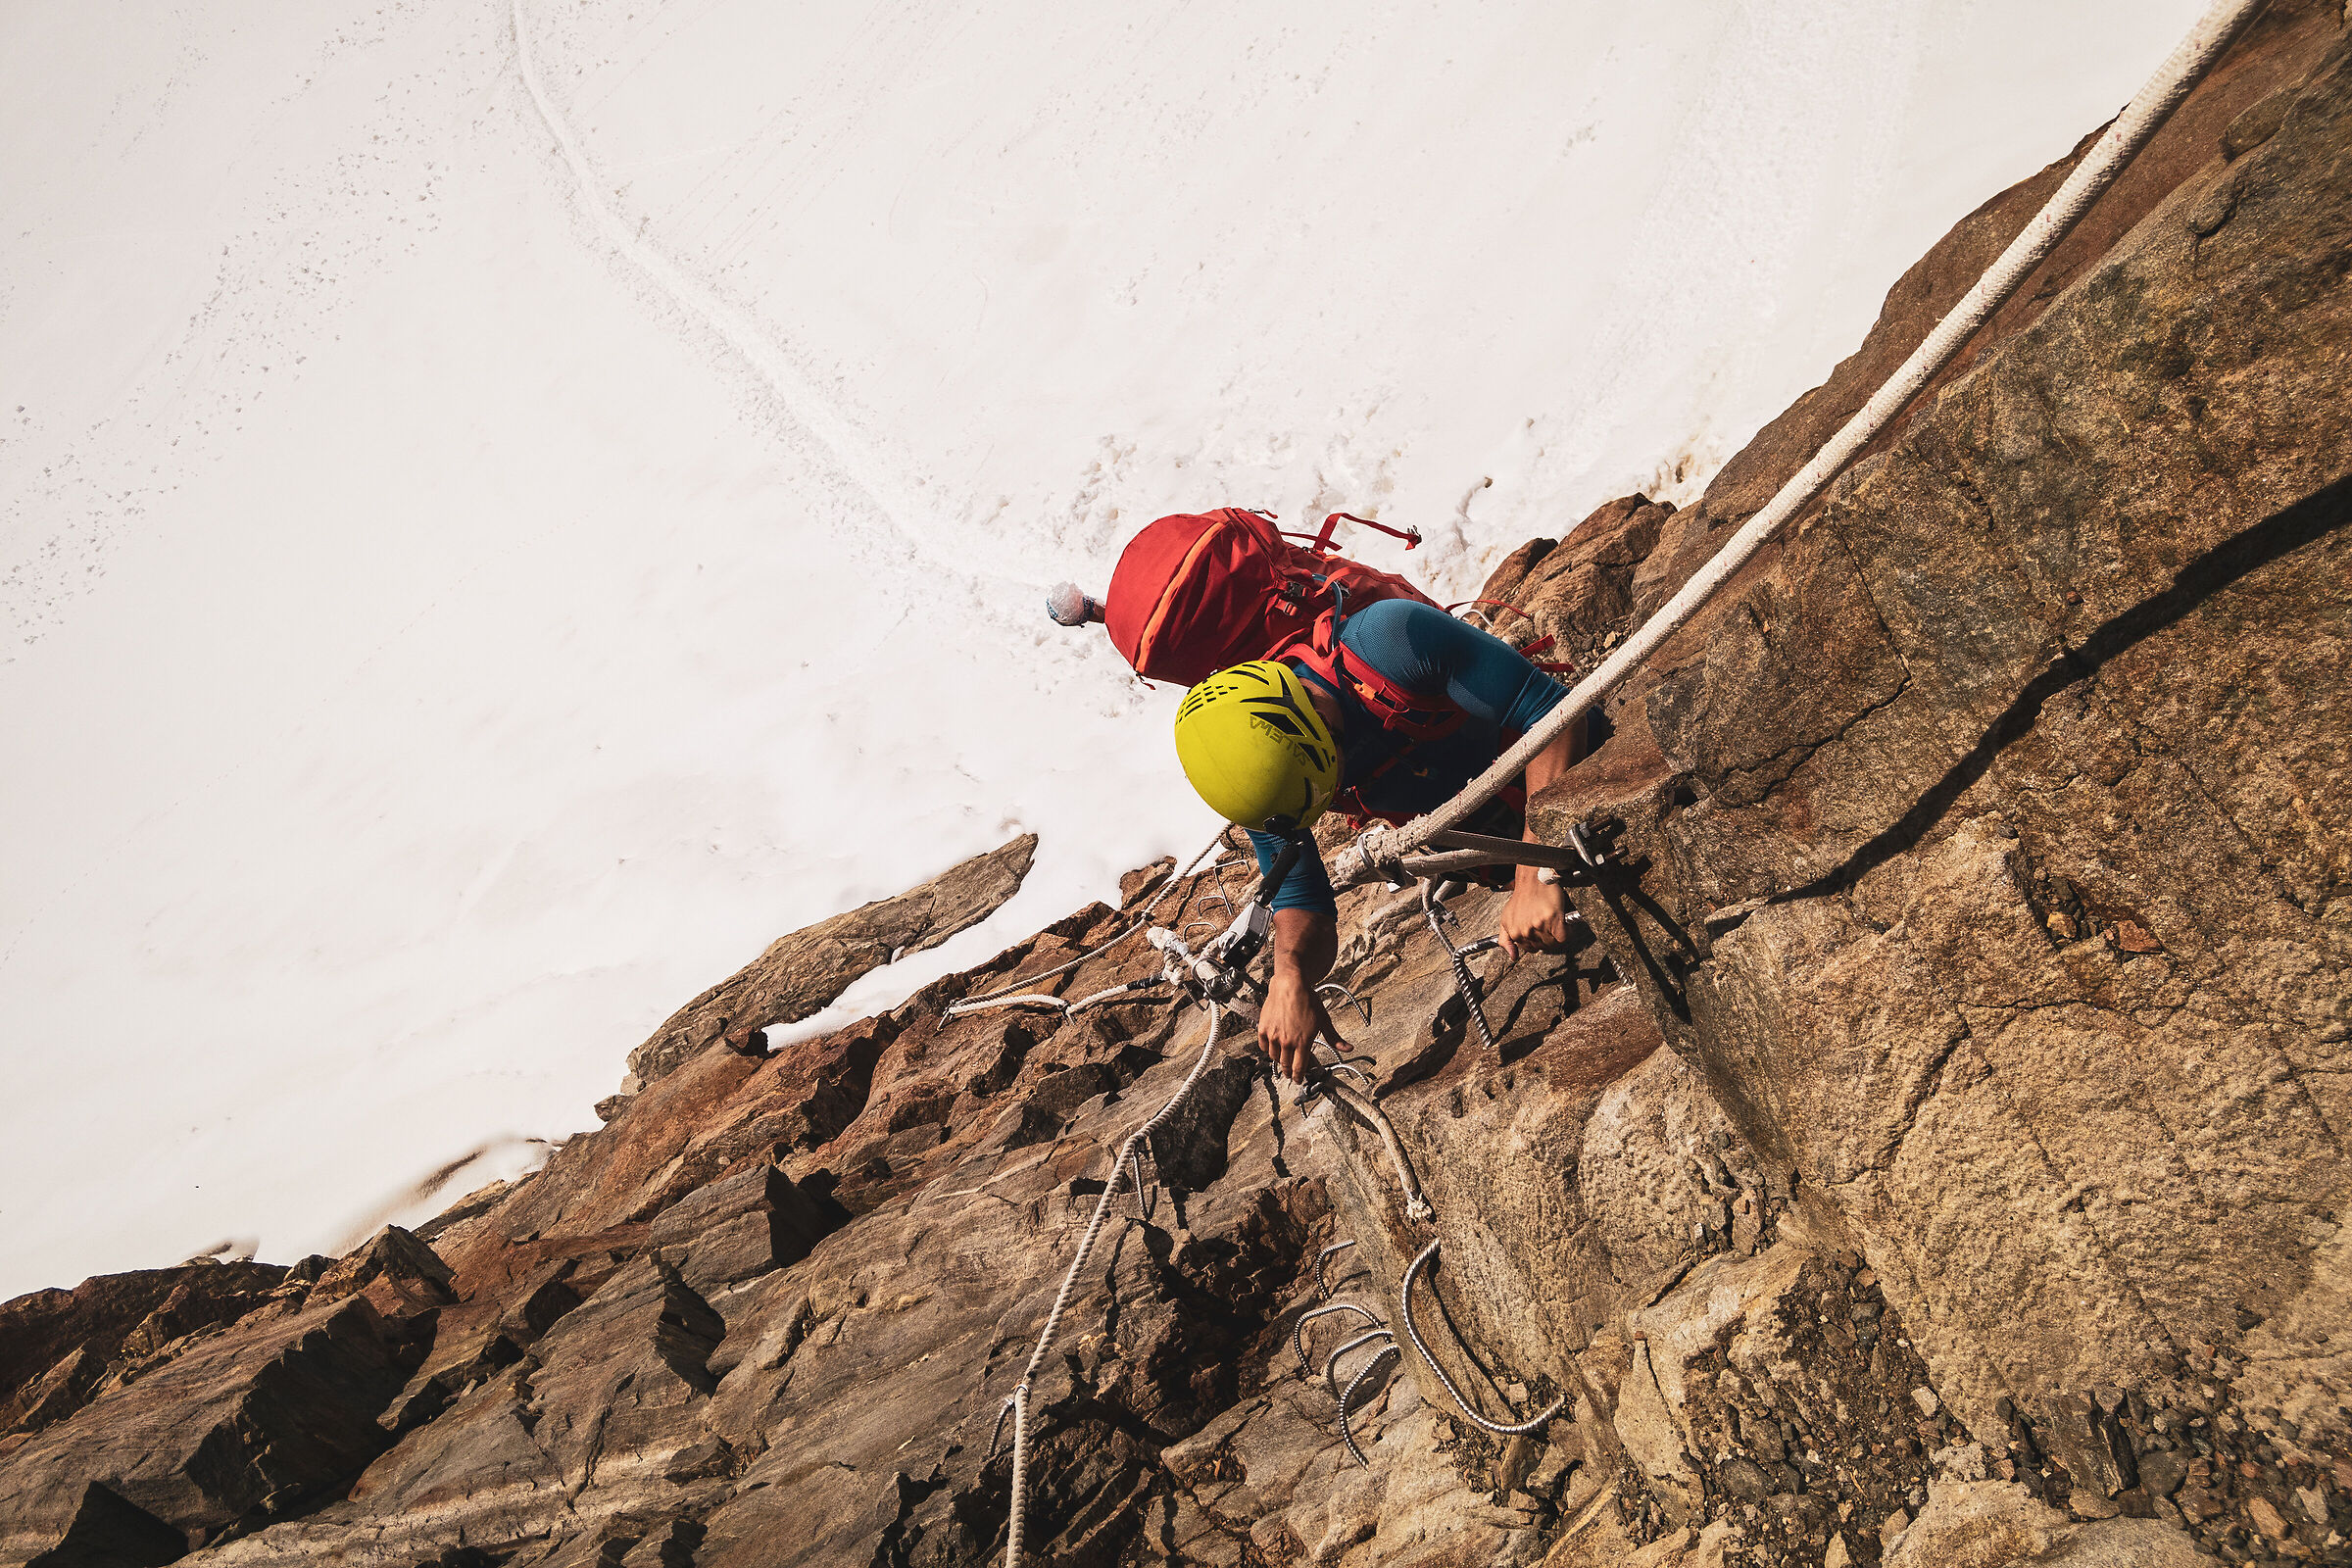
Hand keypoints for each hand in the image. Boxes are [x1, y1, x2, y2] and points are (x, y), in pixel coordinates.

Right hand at [1257, 965, 1349, 1081]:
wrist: (1290, 985)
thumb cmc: (1308, 1000)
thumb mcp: (1324, 1020)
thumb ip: (1334, 1038)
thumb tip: (1348, 1048)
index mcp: (1303, 1042)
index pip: (1299, 1068)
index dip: (1299, 1077)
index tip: (1298, 1080)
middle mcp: (1287, 1042)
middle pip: (1286, 1065)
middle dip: (1289, 1072)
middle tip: (1290, 1073)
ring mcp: (1274, 1036)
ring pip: (1274, 1056)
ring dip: (1279, 1059)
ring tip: (1283, 1057)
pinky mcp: (1263, 1029)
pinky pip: (1263, 1046)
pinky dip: (1267, 1048)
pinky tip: (1273, 1046)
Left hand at [1498, 875, 1569, 963]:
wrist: (1532, 880)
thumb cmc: (1521, 898)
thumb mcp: (1506, 919)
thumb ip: (1506, 939)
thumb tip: (1513, 957)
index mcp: (1515, 933)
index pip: (1531, 949)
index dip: (1537, 942)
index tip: (1540, 933)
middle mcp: (1526, 931)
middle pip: (1543, 947)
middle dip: (1547, 938)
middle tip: (1547, 926)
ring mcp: (1540, 925)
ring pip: (1553, 943)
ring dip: (1556, 936)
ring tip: (1554, 923)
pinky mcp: (1554, 919)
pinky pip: (1563, 937)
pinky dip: (1567, 933)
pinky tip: (1563, 924)